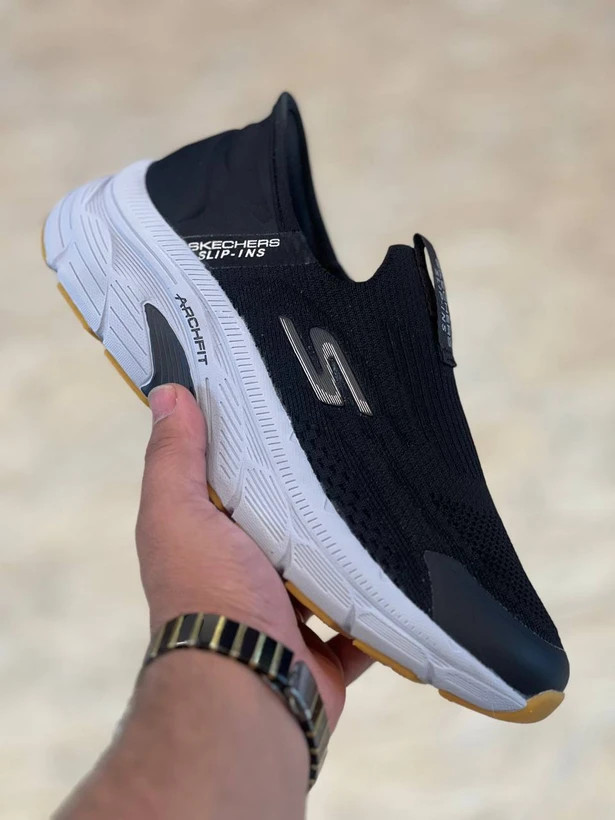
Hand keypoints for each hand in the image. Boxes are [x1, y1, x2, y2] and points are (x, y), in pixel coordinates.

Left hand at [136, 383, 371, 727]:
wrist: (250, 685)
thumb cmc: (211, 594)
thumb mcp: (179, 512)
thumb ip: (174, 458)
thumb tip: (167, 393)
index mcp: (210, 543)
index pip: (230, 485)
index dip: (251, 449)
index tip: (287, 409)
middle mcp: (245, 580)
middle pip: (284, 529)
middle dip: (310, 500)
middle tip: (353, 450)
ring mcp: (288, 619)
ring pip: (326, 573)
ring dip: (347, 550)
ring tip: (387, 500)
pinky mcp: (327, 651)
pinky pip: (362, 621)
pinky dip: (380, 605)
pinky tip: (406, 567)